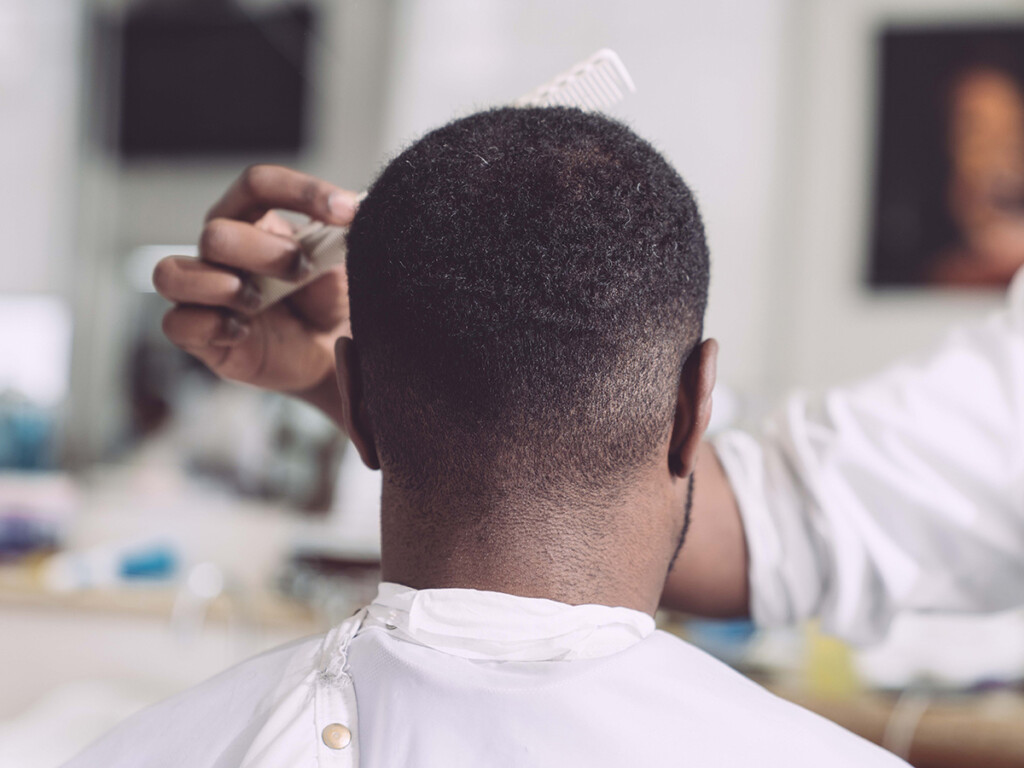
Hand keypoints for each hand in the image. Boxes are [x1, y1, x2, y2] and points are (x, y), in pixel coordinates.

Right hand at [154, 165, 358, 422]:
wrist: (334, 355)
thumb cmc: (330, 301)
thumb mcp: (343, 261)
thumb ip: (343, 231)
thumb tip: (358, 207)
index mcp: (254, 220)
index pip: (259, 184)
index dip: (301, 191)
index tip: (348, 212)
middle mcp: (222, 251)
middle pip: (215, 232)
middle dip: (266, 253)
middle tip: (300, 273)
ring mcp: (205, 294)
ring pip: (171, 274)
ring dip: (221, 286)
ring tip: (256, 302)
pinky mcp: (200, 336)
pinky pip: (176, 324)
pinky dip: (211, 326)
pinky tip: (243, 331)